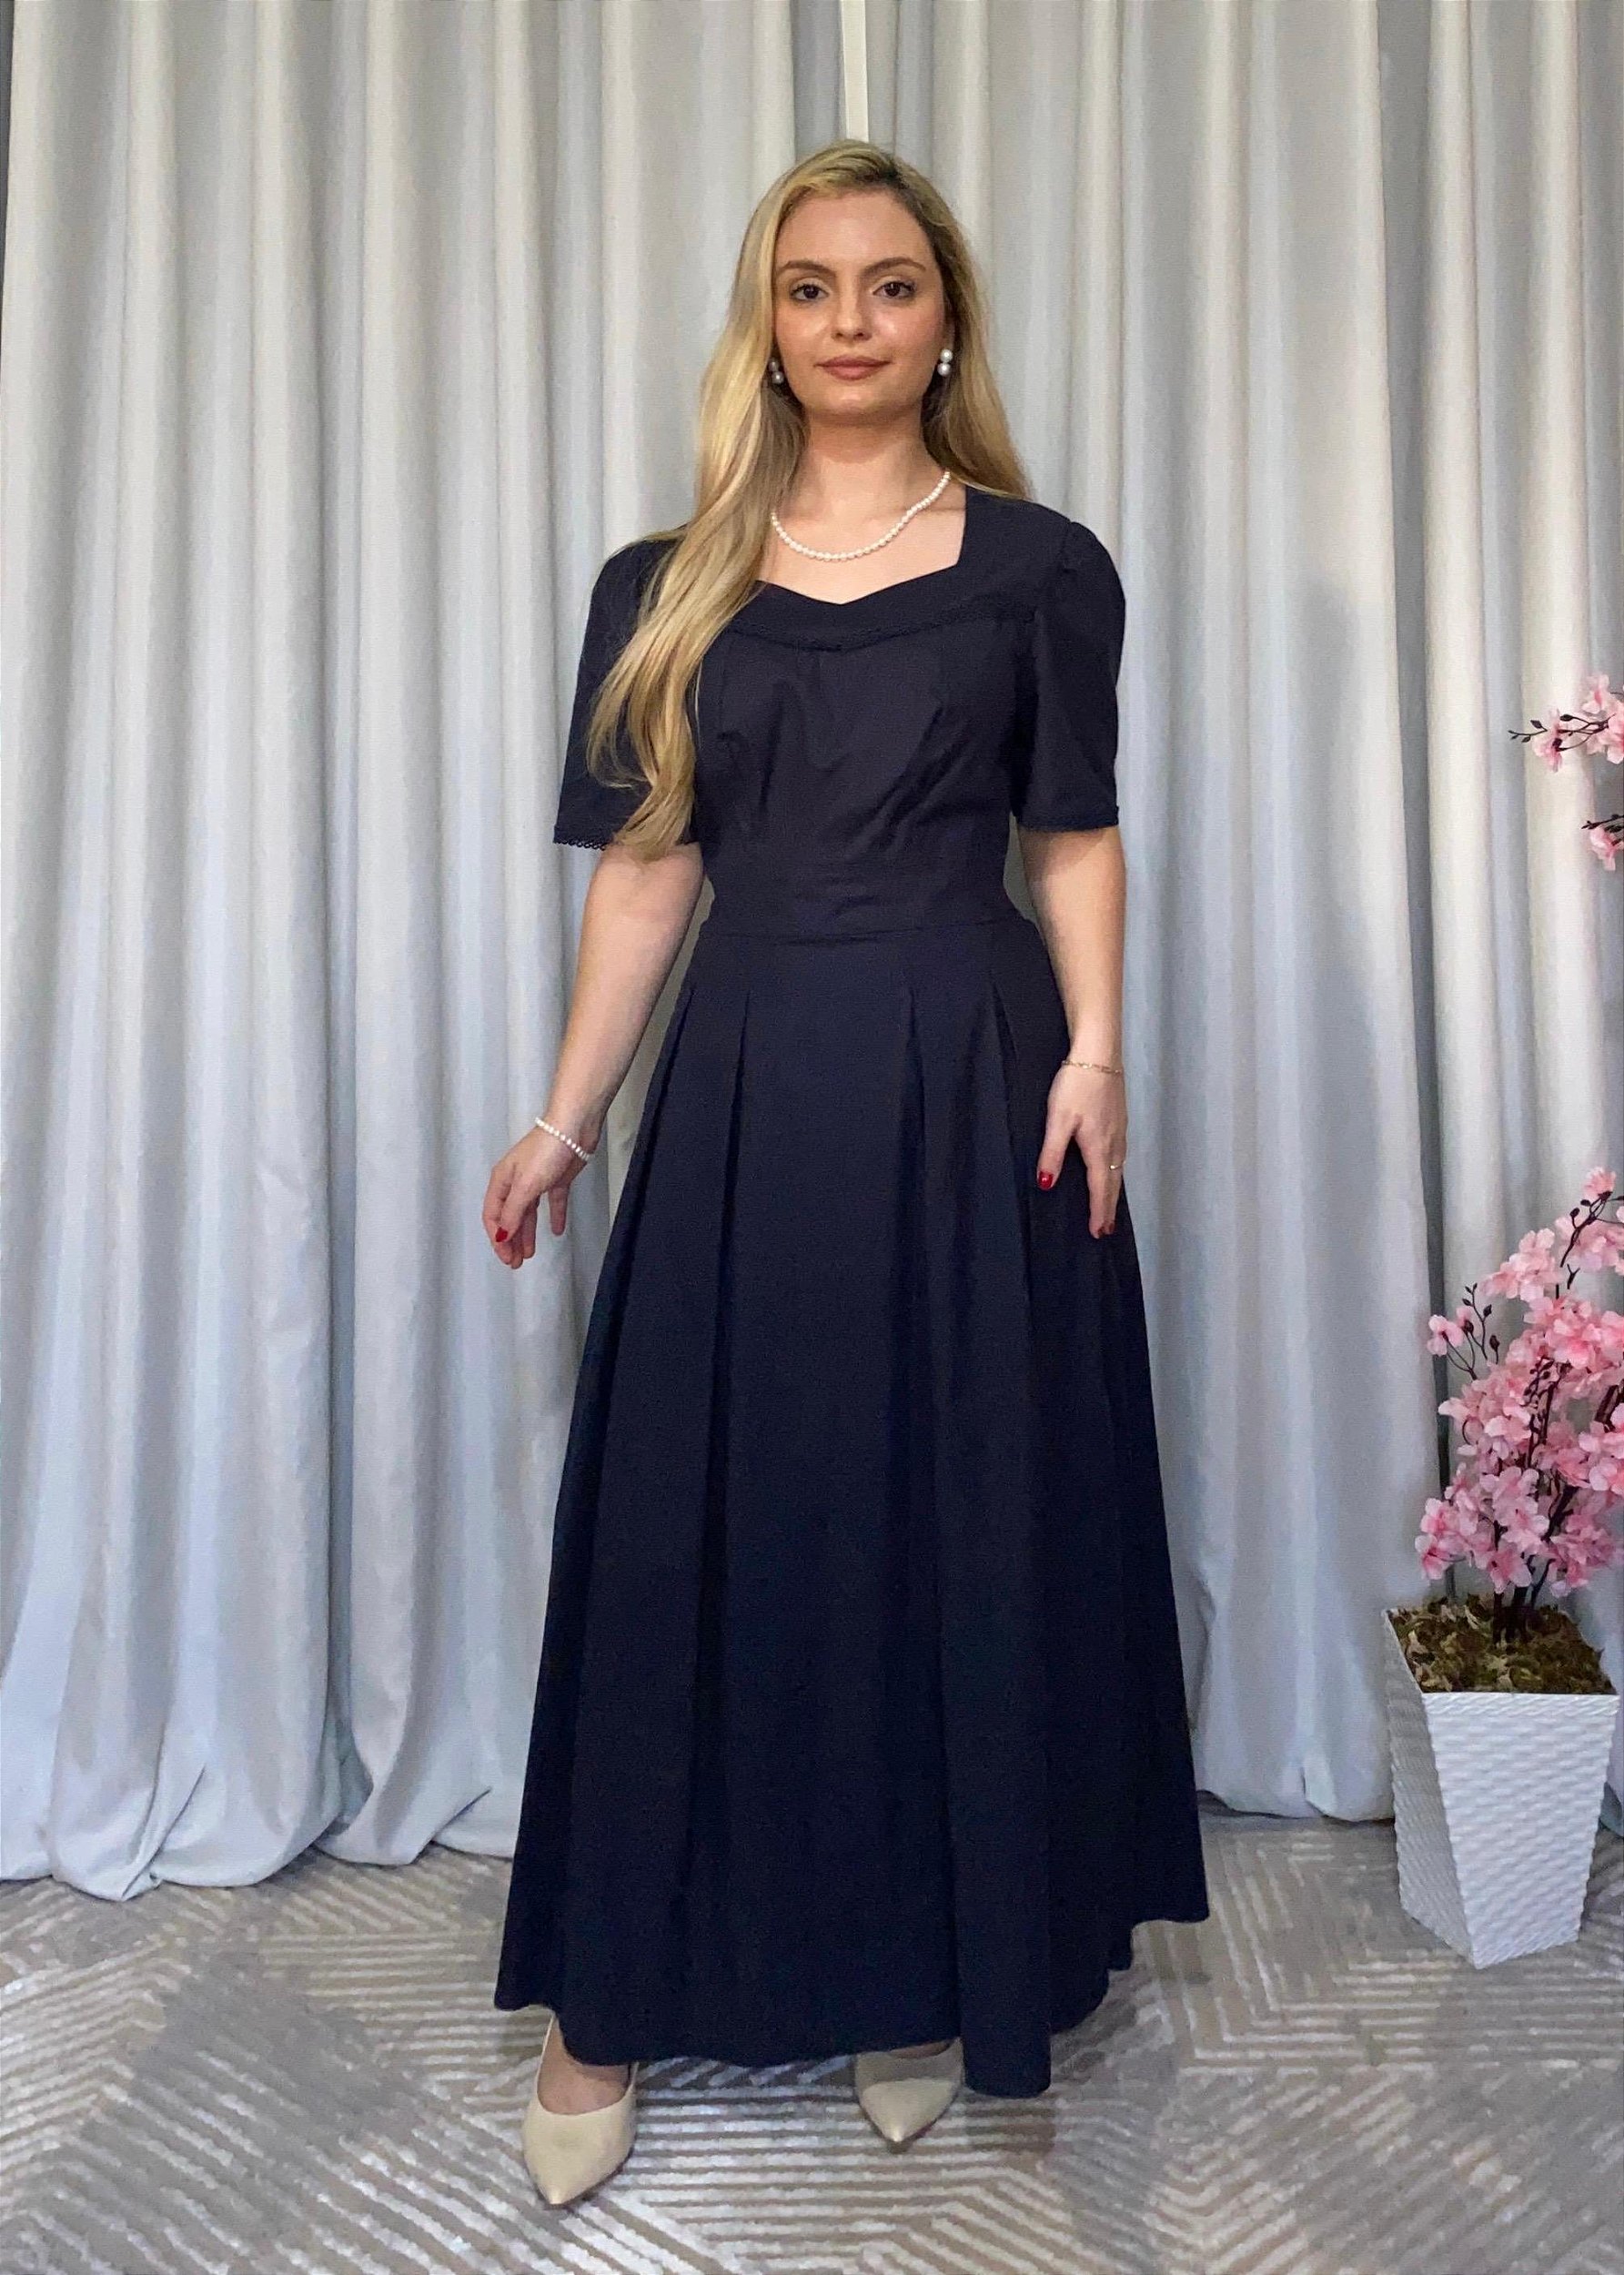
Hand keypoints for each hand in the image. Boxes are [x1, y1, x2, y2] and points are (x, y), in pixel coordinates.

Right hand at [483, 1121, 597, 1267]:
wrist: (574, 1128)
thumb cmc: (545, 1153)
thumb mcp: (525, 1186)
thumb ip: (513, 1213)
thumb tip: (501, 1238)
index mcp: (502, 1181)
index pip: (493, 1215)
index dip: (497, 1238)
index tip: (506, 1257)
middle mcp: (516, 1182)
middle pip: (509, 1217)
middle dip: (511, 1240)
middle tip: (516, 1263)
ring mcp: (536, 1180)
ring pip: (528, 1213)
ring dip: (527, 1233)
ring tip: (530, 1254)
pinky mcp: (556, 1179)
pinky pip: (552, 1202)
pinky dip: (553, 1216)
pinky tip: (556, 1231)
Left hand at [1035, 1063, 1124, 1236]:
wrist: (1099, 1053)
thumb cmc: (1077, 1085)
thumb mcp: (1057, 1120)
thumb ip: (1052, 1154)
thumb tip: (1047, 1184)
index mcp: (1098, 1147)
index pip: (1099, 1188)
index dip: (1097, 1211)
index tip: (1097, 1232)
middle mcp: (1114, 1143)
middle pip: (1112, 1183)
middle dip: (1108, 1208)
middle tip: (1106, 1230)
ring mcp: (1120, 1130)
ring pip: (1118, 1169)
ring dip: (1113, 1191)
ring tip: (1109, 1208)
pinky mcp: (1120, 1119)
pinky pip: (1120, 1156)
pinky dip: (1116, 1172)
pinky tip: (1112, 1170)